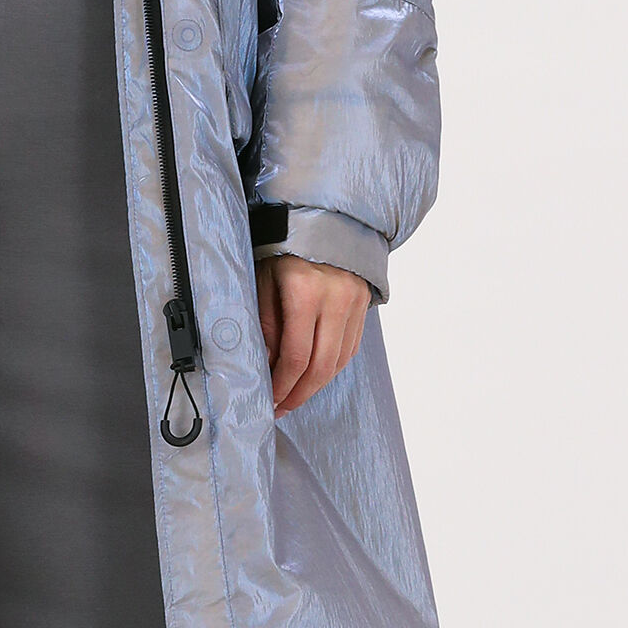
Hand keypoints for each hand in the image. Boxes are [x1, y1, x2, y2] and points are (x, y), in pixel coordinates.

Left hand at [257, 256, 370, 416]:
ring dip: (316, 385)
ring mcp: (354, 302)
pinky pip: (349, 348)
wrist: (322, 218)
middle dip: (299, 394)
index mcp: (306, 291)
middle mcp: (336, 298)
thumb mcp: (263, 280)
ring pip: (339, 361)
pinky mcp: (363, 305)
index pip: (296, 356)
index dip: (282, 385)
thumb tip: (267, 366)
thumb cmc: (284, 248)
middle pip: (321, 366)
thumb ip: (266, 324)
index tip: (270, 400)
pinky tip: (314, 375)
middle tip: (282, 408)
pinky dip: (332, 367)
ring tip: (295, 396)